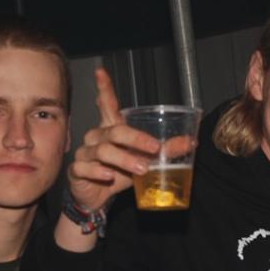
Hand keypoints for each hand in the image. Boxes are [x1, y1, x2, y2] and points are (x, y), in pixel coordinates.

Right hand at [67, 68, 159, 211]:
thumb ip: (165, 150)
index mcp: (111, 130)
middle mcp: (96, 137)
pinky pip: (85, 167)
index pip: (107, 105)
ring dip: (124, 159)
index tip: (101, 72)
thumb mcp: (145, 161)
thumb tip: (191, 142)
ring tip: (142, 169)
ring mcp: (85, 153)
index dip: (104, 89)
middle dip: (136, 139)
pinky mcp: (77, 170)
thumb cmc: (120, 174)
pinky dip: (99, 172)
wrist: (99, 198)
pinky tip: (109, 176)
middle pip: (114, 132)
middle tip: (155, 149)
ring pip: (103, 151)